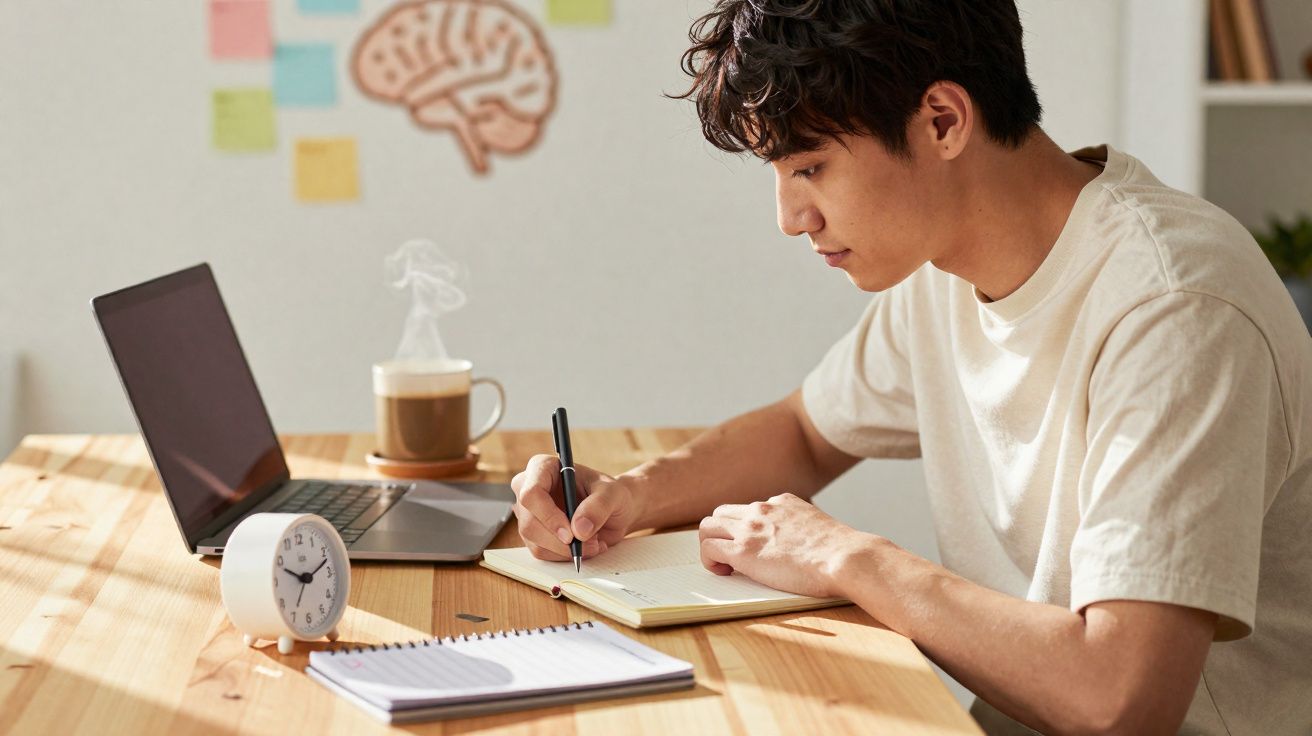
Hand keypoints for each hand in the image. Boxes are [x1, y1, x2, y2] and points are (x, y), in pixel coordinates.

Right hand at [510, 454, 644, 561]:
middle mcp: (528, 489)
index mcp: (543, 468)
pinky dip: (565, 555)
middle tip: (590, 544)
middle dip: (560, 541)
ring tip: (594, 543)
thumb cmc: (610, 494)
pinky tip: (584, 547)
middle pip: (530, 523)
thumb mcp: (612, 493)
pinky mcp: (534, 534)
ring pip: (535, 542)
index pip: (531, 493)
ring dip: (566, 550)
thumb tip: (579, 529)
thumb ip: (598, 506)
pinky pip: (542, 552)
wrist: (613, 511)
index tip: (570, 534)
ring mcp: (529, 514)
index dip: (548, 516)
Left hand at [698, 492, 868, 598]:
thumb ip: (800, 528)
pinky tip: (725, 573)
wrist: (845, 558)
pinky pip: (708, 548)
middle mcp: (762, 508)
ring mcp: (750, 528)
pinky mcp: (743, 550)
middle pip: (721, 513)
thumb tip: (797, 545)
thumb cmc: (840, 553)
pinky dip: (710, 561)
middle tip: (732, 557)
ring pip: (707, 526)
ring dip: (711, 544)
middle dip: (721, 534)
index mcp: (781, 501)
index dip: (744, 529)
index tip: (752, 546)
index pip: (748, 508)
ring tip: (726, 566)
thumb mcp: (818, 526)